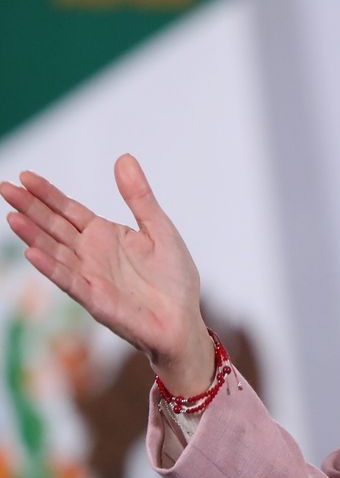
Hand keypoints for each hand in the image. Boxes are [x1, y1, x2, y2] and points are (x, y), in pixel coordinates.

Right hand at [1, 154, 213, 394]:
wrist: (183, 320)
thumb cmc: (173, 278)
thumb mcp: (160, 228)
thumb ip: (139, 196)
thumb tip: (124, 157)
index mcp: (106, 235)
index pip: (68, 210)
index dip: (47, 194)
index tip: (25, 176)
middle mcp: (91, 254)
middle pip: (54, 227)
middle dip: (30, 208)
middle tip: (4, 187)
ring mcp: (90, 276)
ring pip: (55, 252)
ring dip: (33, 236)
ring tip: (13, 216)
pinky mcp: (96, 299)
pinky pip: (70, 281)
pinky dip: (51, 267)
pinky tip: (33, 253)